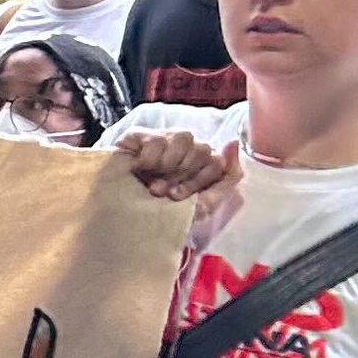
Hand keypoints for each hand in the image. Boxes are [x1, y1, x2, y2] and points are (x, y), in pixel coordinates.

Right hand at [116, 127, 240, 204]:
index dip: (199, 181)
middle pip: (202, 149)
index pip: (216, 160)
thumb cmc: (163, 215)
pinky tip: (137, 171)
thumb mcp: (204, 204)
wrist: (124, 222)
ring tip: (152, 186)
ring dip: (167, 169)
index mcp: (199, 161)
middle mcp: (183, 147)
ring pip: (184, 139)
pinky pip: (158, 140)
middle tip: (163, 192)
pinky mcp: (138, 135)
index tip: (179, 197)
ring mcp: (161, 138)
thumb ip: (228, 176)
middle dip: (182, 177)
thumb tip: (234, 142)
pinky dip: (149, 161)